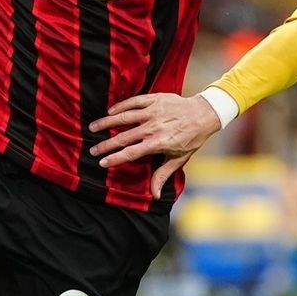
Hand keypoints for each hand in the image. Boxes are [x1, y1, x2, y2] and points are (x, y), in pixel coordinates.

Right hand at [89, 92, 222, 195]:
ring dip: (106, 122)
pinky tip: (110, 111)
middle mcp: (153, 127)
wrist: (204, 114)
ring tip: (92, 127)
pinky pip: (133, 102)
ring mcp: (153, 112)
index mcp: (158, 143)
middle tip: (92, 150)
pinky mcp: (155, 99)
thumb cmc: (192, 138)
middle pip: (123, 137)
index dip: (115, 158)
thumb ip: (163, 175)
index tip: (102, 162)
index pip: (131, 153)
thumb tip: (155, 196)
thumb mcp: (179, 158)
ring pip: (124, 117)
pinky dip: (120, 106)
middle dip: (105, 144)